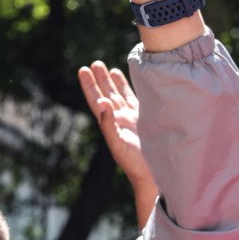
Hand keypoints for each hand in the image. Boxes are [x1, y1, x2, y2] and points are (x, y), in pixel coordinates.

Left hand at [78, 62, 148, 184]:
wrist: (155, 176)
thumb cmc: (135, 164)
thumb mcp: (119, 145)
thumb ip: (109, 124)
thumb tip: (101, 101)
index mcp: (111, 124)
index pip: (96, 100)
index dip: (89, 86)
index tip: (83, 70)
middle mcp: (121, 119)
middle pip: (107, 94)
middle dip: (101, 79)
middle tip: (95, 63)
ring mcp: (134, 120)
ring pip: (122, 96)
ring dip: (115, 83)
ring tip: (110, 69)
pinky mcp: (148, 121)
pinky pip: (138, 102)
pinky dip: (134, 91)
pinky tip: (134, 83)